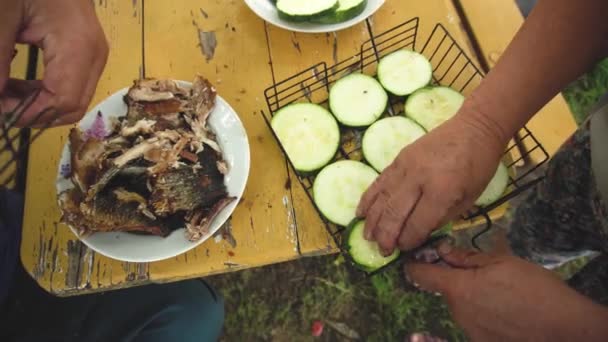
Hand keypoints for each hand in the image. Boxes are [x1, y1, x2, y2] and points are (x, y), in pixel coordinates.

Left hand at [0, 0, 107, 126]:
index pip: (62, 101)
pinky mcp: (88, 53)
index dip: (29, 114)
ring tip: (5, 94)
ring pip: (73, 100)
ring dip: (38, 105)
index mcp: (78, 46)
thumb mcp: (3, 15)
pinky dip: (45, 93)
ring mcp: (95, 55)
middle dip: (35, 114)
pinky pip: (72, 85)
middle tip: (1, 106)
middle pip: (73, 107)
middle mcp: (95, 56)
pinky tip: (18, 84)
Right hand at [356, 110, 505, 253]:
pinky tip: (361, 213)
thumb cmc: (478, 167)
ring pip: (382, 199)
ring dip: (373, 221)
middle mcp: (419, 179)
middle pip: (394, 213)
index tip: (403, 250)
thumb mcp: (469, 198)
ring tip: (368, 237)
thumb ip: (442, 217)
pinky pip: (379, 182)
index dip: (408, 241)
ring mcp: (405, 167)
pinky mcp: (398, 159)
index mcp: (442, 191)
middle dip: (386, 236)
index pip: (418, 224)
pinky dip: (368, 199)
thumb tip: (418, 234)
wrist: (473, 129)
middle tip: (382, 251)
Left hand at [406, 243, 607, 340]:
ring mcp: (469, 329)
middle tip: (480, 271)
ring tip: (499, 291)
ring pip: (461, 306)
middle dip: (456, 279)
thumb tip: (443, 251)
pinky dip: (483, 313)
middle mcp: (457, 311)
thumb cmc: (534, 288)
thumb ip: (467, 258)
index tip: (414, 258)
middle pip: (446, 290)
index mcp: (457, 288)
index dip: (415, 265)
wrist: (564, 327)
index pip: (420, 275)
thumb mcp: (501, 261)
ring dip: (471, 296)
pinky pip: (474, 321)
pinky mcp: (482, 341)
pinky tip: (504, 309)